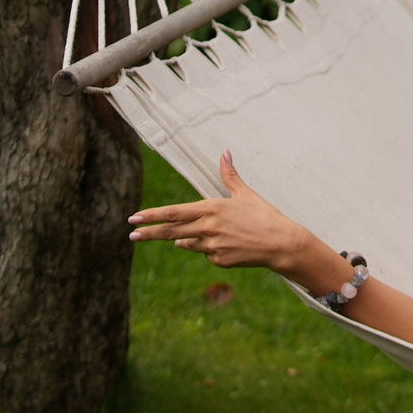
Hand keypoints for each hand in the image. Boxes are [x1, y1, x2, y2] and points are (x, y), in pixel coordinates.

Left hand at [129, 151, 332, 283]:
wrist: (281, 243)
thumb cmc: (264, 215)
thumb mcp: (245, 194)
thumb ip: (229, 175)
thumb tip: (224, 151)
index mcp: (210, 209)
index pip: (172, 212)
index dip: (151, 215)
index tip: (134, 218)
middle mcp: (207, 228)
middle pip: (170, 231)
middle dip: (149, 233)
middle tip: (132, 235)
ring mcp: (212, 246)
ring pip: (187, 243)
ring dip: (183, 239)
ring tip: (190, 236)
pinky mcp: (219, 260)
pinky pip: (206, 254)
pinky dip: (209, 249)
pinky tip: (225, 244)